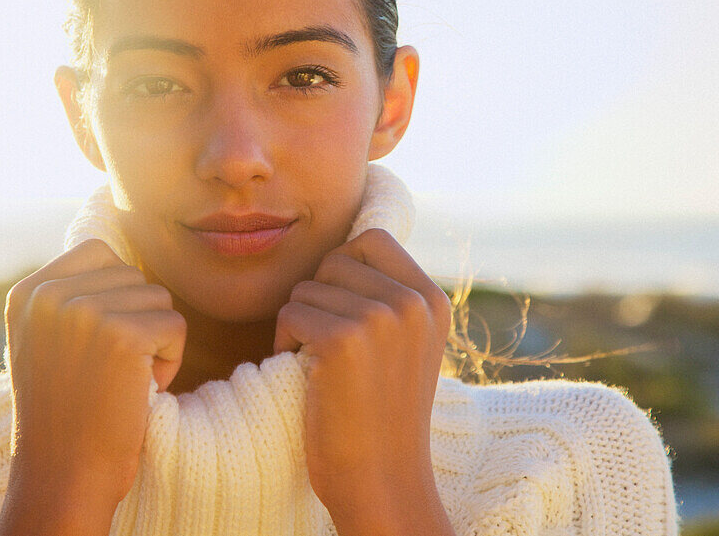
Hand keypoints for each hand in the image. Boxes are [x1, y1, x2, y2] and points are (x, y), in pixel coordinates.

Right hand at [0, 239, 186, 535]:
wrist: (63, 476)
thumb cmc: (65, 414)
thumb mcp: (45, 341)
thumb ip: (67, 296)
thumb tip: (108, 253)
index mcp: (28, 292)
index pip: (99, 252)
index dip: (116, 297)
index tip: (98, 346)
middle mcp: (49, 294)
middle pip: (133, 276)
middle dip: (137, 321)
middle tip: (109, 371)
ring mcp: (83, 311)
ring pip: (158, 298)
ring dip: (154, 343)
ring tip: (120, 382)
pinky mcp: (121, 334)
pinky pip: (175, 326)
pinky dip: (170, 361)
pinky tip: (138, 391)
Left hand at [273, 228, 453, 534]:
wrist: (382, 480)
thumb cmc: (382, 414)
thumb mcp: (408, 344)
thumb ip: (391, 296)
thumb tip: (347, 248)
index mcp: (432, 299)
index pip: (372, 239)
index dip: (342, 266)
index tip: (339, 307)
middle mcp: (413, 302)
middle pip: (334, 261)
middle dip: (317, 298)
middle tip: (324, 343)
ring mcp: (381, 318)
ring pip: (306, 288)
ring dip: (300, 322)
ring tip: (319, 364)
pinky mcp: (344, 340)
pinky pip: (291, 313)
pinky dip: (285, 341)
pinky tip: (305, 374)